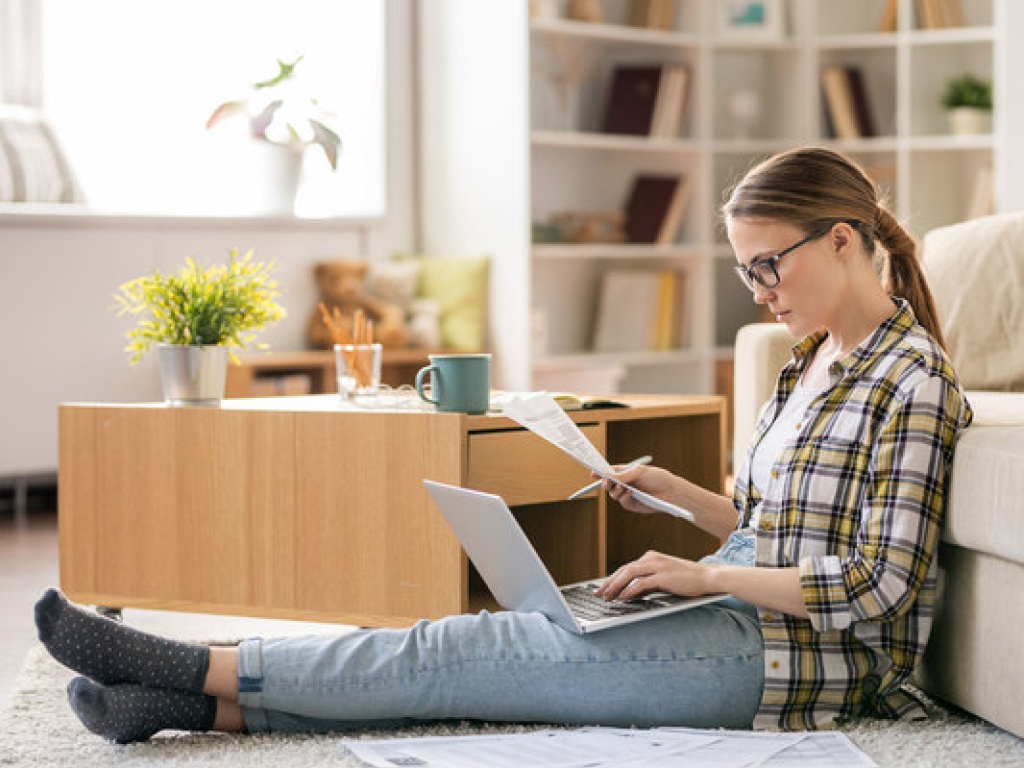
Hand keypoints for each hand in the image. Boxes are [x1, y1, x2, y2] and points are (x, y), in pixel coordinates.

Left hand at [595, 550, 710, 601]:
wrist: (707, 577)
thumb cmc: (687, 580)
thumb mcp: (663, 581)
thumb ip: (647, 585)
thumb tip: (630, 594)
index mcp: (651, 558)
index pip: (626, 568)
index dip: (613, 578)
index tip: (603, 588)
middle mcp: (652, 559)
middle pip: (624, 569)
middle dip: (609, 582)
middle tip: (598, 593)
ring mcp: (657, 566)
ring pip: (629, 574)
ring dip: (616, 586)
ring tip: (607, 596)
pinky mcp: (663, 575)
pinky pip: (641, 583)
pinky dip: (629, 590)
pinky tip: (622, 598)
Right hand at [602, 464, 677, 514]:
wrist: (670, 492)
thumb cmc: (657, 478)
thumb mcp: (639, 472)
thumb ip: (623, 475)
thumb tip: (608, 475)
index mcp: (626, 473)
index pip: (610, 472)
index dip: (601, 472)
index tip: (593, 473)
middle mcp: (625, 484)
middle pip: (608, 484)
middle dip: (605, 483)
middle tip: (607, 482)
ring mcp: (628, 495)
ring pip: (613, 494)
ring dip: (616, 490)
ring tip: (626, 487)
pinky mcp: (632, 505)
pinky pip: (622, 502)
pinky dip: (625, 497)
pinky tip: (632, 493)